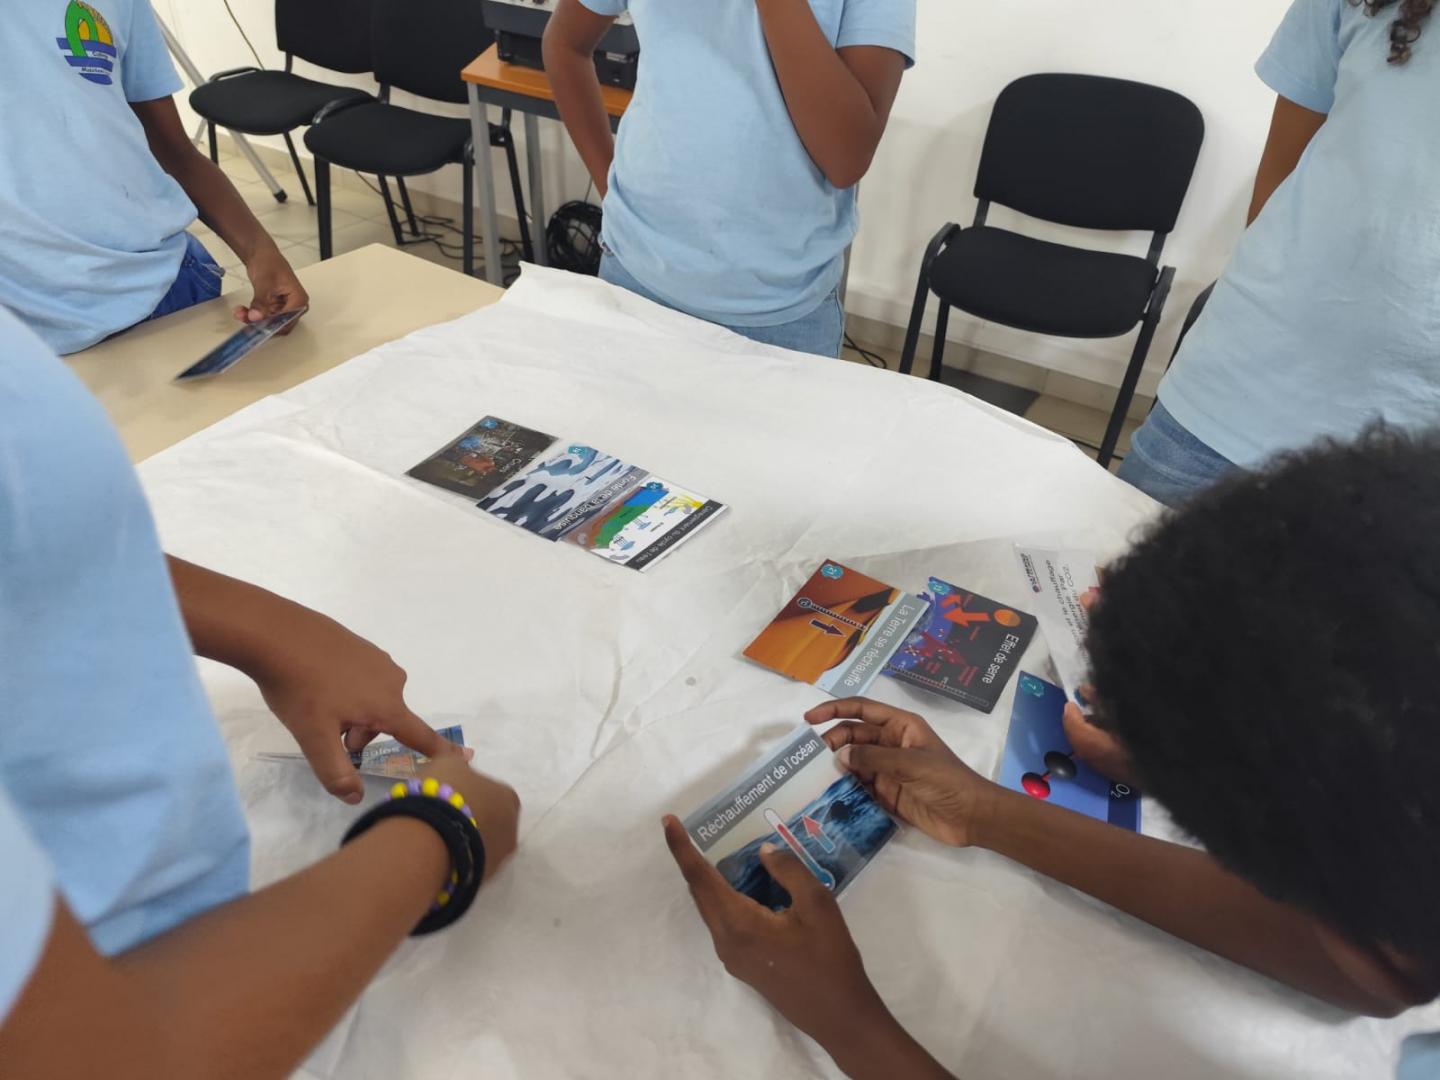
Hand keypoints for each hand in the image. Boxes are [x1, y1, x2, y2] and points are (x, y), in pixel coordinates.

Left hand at [236, 247, 307, 329]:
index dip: (271, 324)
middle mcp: (295, 306)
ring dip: (254, 320)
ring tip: (240, 312)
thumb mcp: (264, 283)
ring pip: (270, 322)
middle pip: (279, 324)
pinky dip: (253, 315)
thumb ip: (261, 302)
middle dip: (261, 323)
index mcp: (299, 300)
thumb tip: (256, 317)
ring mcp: (285, 307)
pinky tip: (243, 311)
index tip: (256, 323)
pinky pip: (265, 317)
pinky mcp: (275, 307)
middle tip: (246, 318)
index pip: (287, 321)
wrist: (261, 254)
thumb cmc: (269, 262)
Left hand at [252, 606, 466, 803]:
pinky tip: (317, 681)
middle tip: (325, 728)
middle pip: (386, 721)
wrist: (276, 633)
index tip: (465, 756)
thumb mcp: (313, 737)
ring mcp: (378, 659)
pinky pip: (364, 677)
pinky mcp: (361, 645)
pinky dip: (346, 687)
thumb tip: (355, 798)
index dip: (441, 751)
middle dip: (360, 732)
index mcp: (387, 706)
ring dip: (353, 709)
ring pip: (373, 699)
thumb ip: (335, 772)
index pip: (420, 736)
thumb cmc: (299, 688)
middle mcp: (392, 681)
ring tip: (317, 702)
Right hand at [419, 756, 520, 880]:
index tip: (449, 795)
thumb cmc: (443, 793)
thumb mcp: (447, 763)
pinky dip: (455, 862)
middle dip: (471, 819)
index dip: (472, 793)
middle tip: (442, 818)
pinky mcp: (480, 882)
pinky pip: (467, 866)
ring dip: (464, 842)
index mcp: (508, 798)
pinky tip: (434, 857)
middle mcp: (511, 830)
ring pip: (480, 847)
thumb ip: (458, 759)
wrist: (428, 840)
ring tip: (434, 839)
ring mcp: (497, 860)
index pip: (494, 794)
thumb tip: (465, 758)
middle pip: (491, 822)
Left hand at [661, 816, 889, 1048]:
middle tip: (691, 828)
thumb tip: (763, 852)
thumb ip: (788, 871)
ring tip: (723, 851)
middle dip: (692, 859)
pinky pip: (726, 922)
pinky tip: (747, 886)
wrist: (839, 1016)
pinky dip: (727, 897)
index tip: (667, 821)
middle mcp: (726, 941)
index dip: (681, 848)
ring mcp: (733, 957)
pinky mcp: (744, 965)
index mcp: (738, 923)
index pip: (699, 877)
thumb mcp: (817, 905)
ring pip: (712, 909)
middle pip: (700, 893)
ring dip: (712, 879)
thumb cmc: (830, 959)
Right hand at [807, 698, 996, 847]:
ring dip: (836, 767)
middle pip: (853, 736)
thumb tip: (840, 754)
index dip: (834, 709)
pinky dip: (845, 789)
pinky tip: (828, 795)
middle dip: (832, 742)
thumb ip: (873, 757)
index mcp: (900, 726)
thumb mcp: (910, 763)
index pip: (861, 710)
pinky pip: (860, 787)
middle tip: (810, 759)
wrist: (972, 817)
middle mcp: (891, 744)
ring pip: (853, 762)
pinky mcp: (887, 794)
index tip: (809, 719)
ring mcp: (888, 770)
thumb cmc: (946, 780)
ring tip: (812, 777)